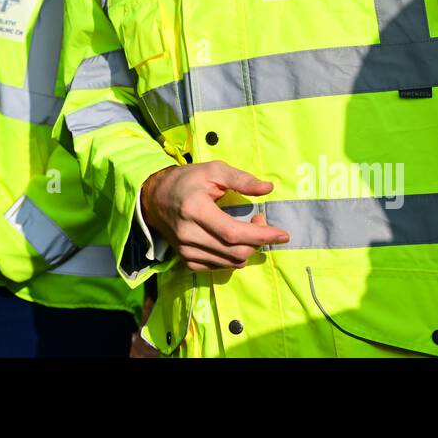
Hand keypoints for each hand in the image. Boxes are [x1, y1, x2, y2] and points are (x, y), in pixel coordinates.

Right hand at [141, 161, 288, 270]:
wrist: (154, 199)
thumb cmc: (186, 181)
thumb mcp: (213, 170)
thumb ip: (241, 179)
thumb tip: (268, 188)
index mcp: (195, 210)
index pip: (234, 233)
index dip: (261, 235)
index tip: (283, 234)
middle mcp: (189, 235)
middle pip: (235, 251)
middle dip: (258, 241)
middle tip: (261, 221)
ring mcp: (186, 251)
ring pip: (230, 263)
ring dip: (248, 249)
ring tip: (248, 229)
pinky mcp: (186, 261)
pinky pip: (219, 267)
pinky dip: (232, 257)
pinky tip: (233, 241)